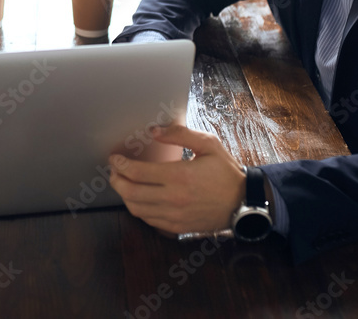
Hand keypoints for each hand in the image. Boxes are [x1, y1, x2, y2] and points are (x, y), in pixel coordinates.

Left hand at [108, 124, 245, 233]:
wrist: (243, 203)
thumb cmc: (226, 172)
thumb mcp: (209, 144)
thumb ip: (180, 135)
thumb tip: (153, 131)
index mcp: (179, 176)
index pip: (137, 172)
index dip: (120, 164)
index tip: (114, 158)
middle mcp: (173, 198)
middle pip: (130, 192)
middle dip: (116, 180)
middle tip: (114, 171)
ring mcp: (174, 215)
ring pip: (136, 209)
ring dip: (124, 195)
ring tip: (123, 183)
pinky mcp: (177, 226)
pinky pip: (148, 220)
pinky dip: (138, 209)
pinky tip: (139, 198)